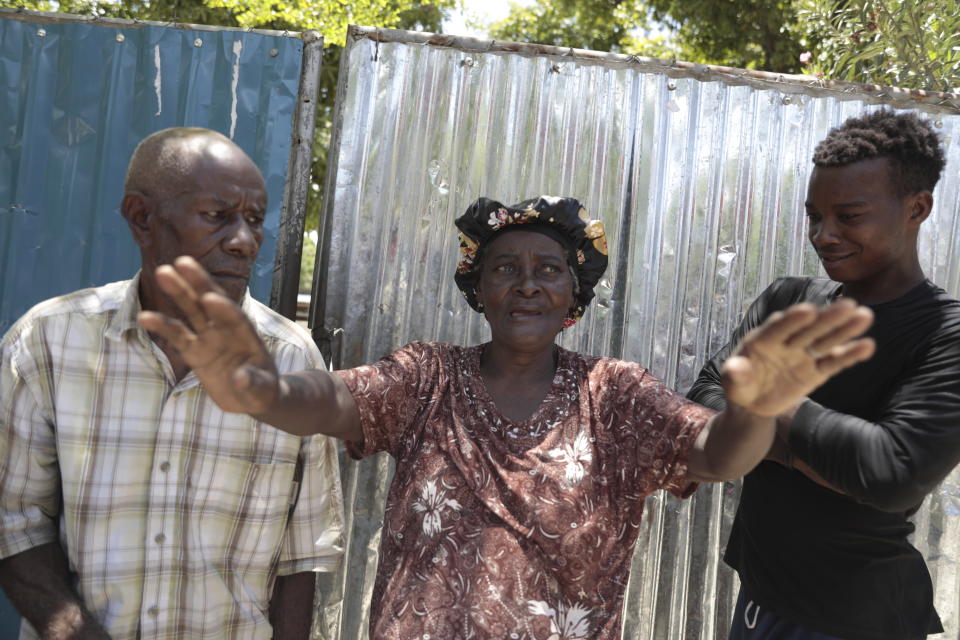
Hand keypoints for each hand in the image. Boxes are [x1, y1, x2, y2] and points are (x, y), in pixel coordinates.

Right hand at [137, 256, 279, 413]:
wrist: (252, 397)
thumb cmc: (263, 391)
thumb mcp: (263, 391)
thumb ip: (254, 383)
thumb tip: (240, 377)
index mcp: (248, 335)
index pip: (236, 318)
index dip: (224, 309)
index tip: (211, 298)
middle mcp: (227, 330)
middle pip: (211, 303)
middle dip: (199, 283)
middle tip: (182, 262)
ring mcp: (210, 338)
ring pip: (192, 310)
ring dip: (179, 291)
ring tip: (163, 272)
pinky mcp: (195, 351)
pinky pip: (177, 336)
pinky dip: (162, 326)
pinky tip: (144, 316)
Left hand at [722, 299, 874, 416]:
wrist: (752, 403)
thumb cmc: (740, 386)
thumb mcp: (731, 383)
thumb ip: (734, 374)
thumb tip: (735, 368)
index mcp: (763, 340)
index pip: (779, 328)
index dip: (792, 320)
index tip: (808, 310)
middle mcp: (786, 342)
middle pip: (808, 328)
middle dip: (827, 317)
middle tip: (848, 304)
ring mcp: (803, 355)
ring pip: (825, 340)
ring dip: (845, 329)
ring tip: (865, 316)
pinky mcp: (816, 371)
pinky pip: (834, 362)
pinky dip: (849, 355)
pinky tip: (867, 346)